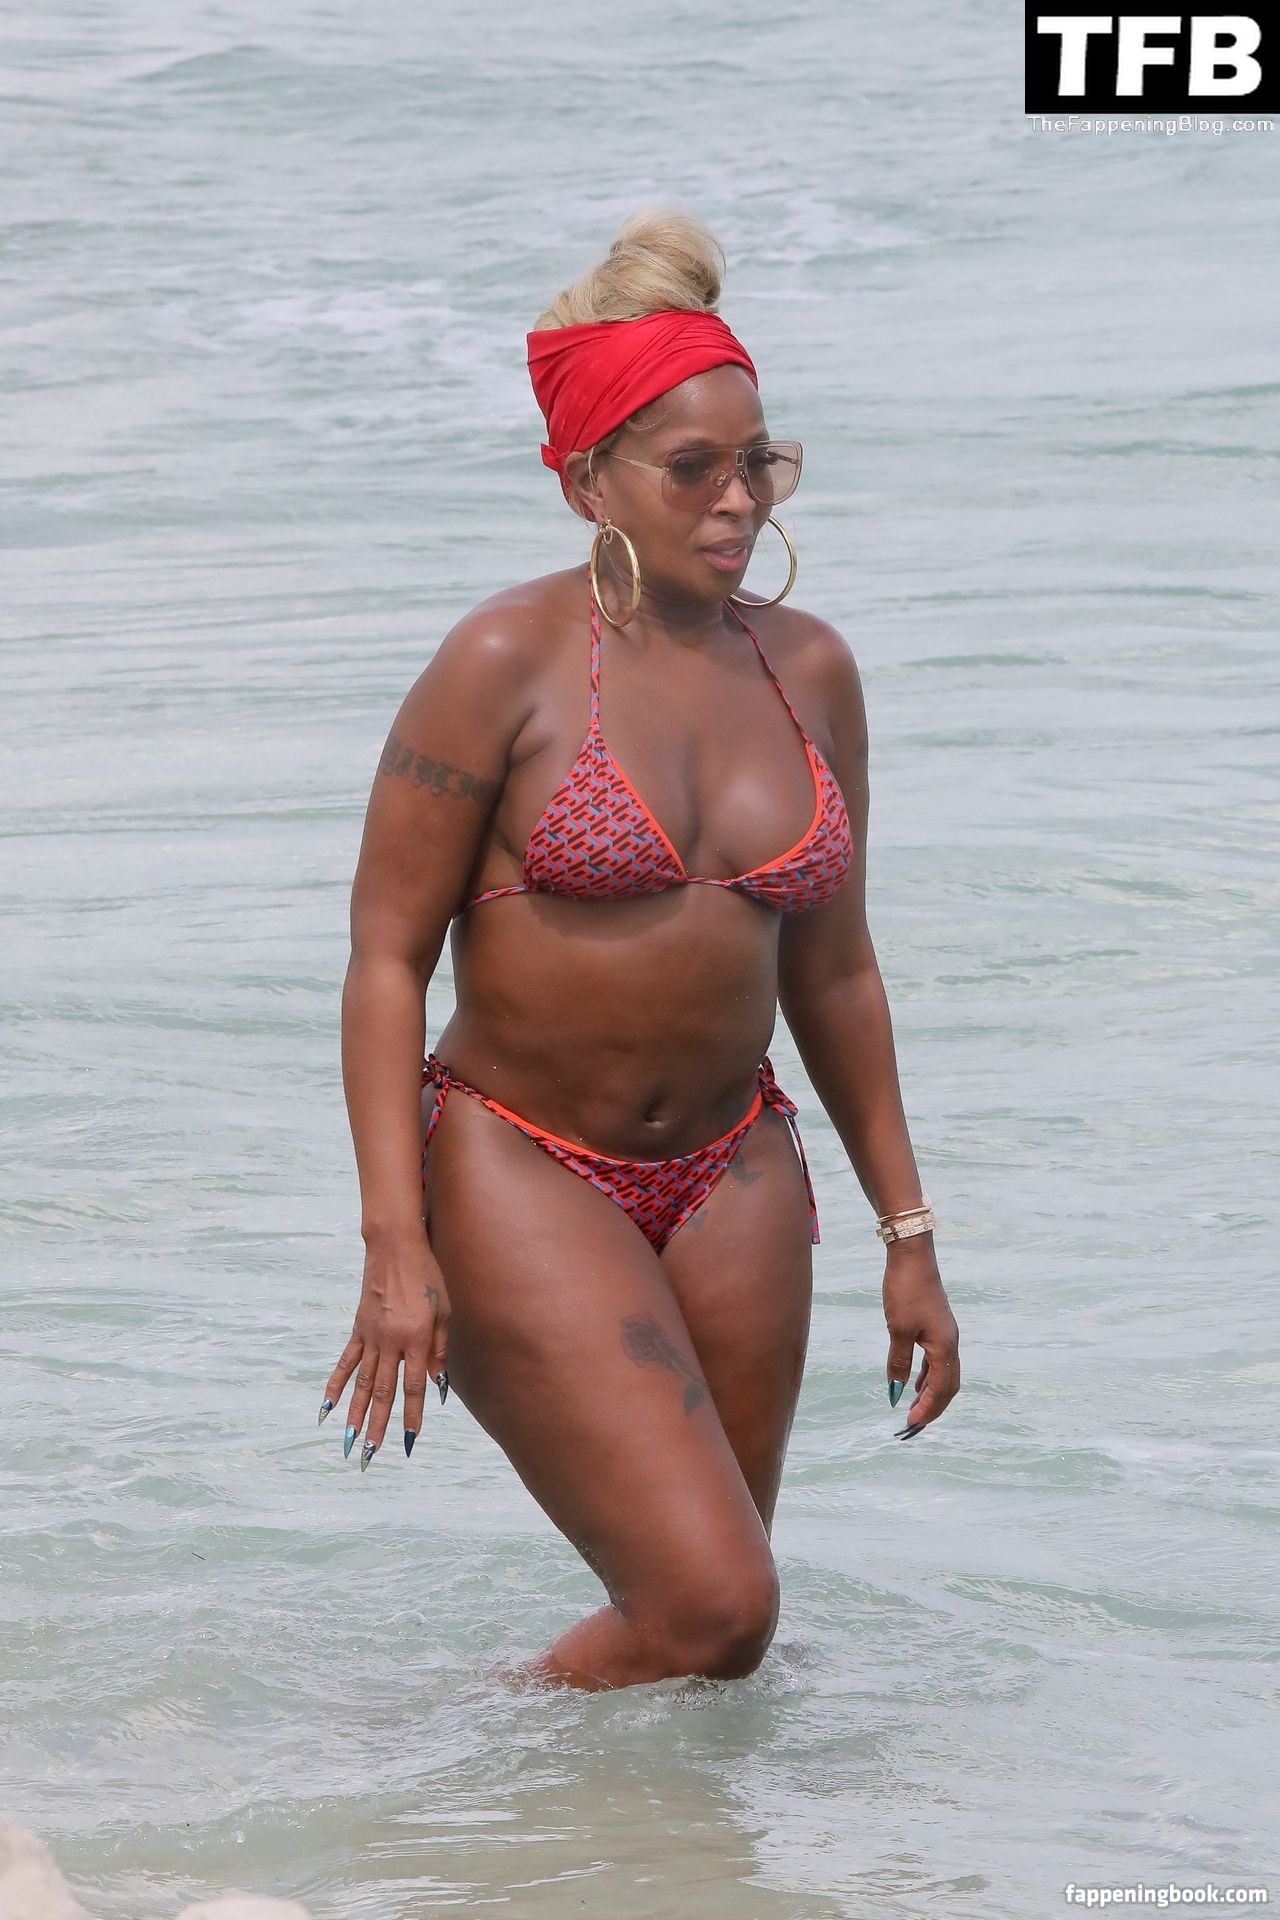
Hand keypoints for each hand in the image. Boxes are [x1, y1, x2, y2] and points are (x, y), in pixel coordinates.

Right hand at [320, 1230, 450, 1469]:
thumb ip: (440, 1349)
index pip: (413, 1386)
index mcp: (416, 1338)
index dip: (412, 1415)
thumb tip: (438, 1386)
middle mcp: (390, 1341)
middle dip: (378, 1425)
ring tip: (350, 1441)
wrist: (395, 1246)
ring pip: (362, 1382)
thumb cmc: (427, 1275)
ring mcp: (371, 1336)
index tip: (410, 1441)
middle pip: (382, 1391)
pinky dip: (337, 1385)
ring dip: (356, 1414)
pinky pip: (346, 1361)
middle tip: (371, 1454)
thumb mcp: (444, 1310)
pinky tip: (328, 1407)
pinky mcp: (358, 1328)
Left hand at [882, 1238, 959, 1437]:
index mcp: (944, 1347)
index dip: (927, 1409)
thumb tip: (895, 1392)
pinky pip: (938, 1360)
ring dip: (932, 1393)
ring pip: (945, 1373)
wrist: (912, 1256)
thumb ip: (898, 1362)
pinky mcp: (938, 1326)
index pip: (940, 1389)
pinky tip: (916, 1382)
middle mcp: (951, 1343)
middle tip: (914, 1425)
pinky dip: (929, 1376)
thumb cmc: (905, 1290)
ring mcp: (946, 1334)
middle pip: (949, 1386)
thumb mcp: (898, 1330)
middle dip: (934, 1408)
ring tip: (915, 1409)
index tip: (909, 1424)